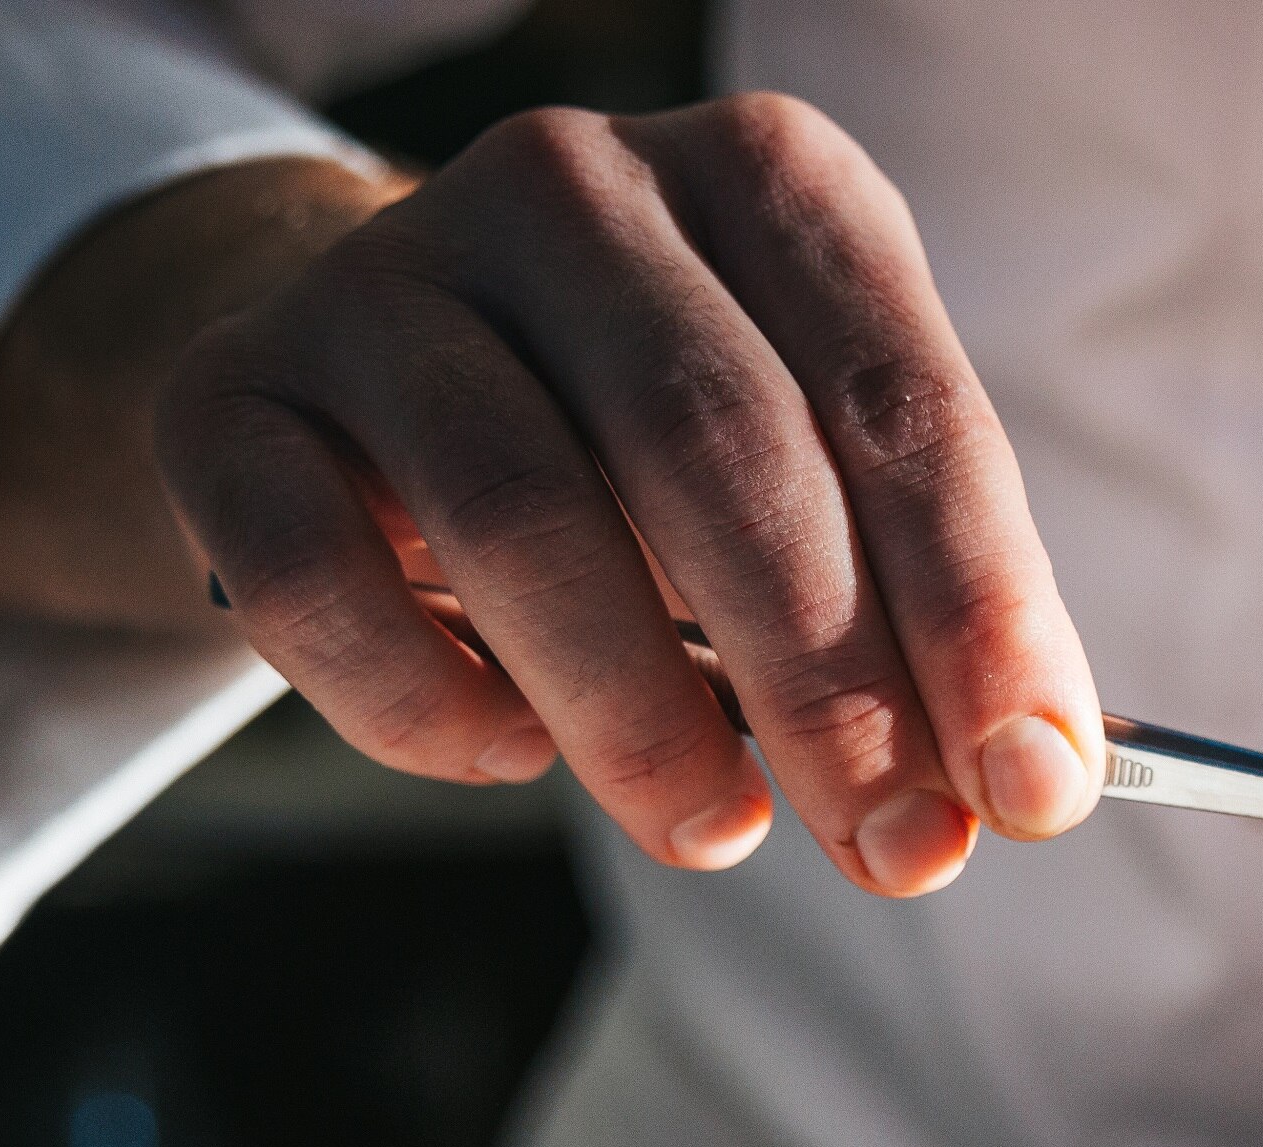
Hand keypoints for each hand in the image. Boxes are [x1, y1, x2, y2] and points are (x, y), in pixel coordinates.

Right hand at [0, 100, 1103, 896]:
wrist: (388, 382)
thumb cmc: (657, 459)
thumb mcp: (824, 484)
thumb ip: (921, 612)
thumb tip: (1023, 782)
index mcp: (765, 179)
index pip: (899, 402)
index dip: (978, 612)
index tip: (1034, 789)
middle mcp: (571, 184)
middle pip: (720, 451)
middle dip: (832, 686)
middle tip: (897, 850)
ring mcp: (384, 276)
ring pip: (520, 512)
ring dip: (641, 716)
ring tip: (717, 829)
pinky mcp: (228, 394)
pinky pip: (320, 582)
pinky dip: (429, 707)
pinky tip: (510, 754)